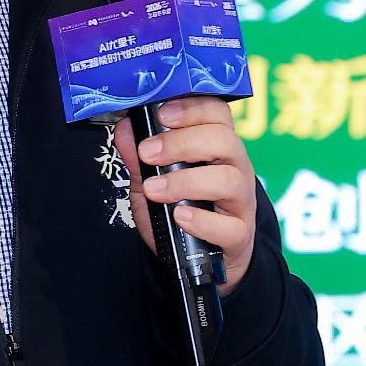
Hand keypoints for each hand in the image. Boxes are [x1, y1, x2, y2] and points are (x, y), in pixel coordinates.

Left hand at [114, 96, 259, 291]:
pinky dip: (202, 220)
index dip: (193, 108)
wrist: (200, 256)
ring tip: (154, 190)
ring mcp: (241, 202)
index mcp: (218, 146)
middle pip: (224, 141)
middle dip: (182, 143)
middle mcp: (236, 168)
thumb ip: (139, 158)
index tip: (162, 115)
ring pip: (229, 180)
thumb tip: (124, 129)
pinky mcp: (239, 235)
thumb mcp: (152, 181)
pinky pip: (230, 227)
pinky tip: (180, 217)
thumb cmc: (179, 209)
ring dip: (186, 182)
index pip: (217, 114)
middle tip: (148, 153)